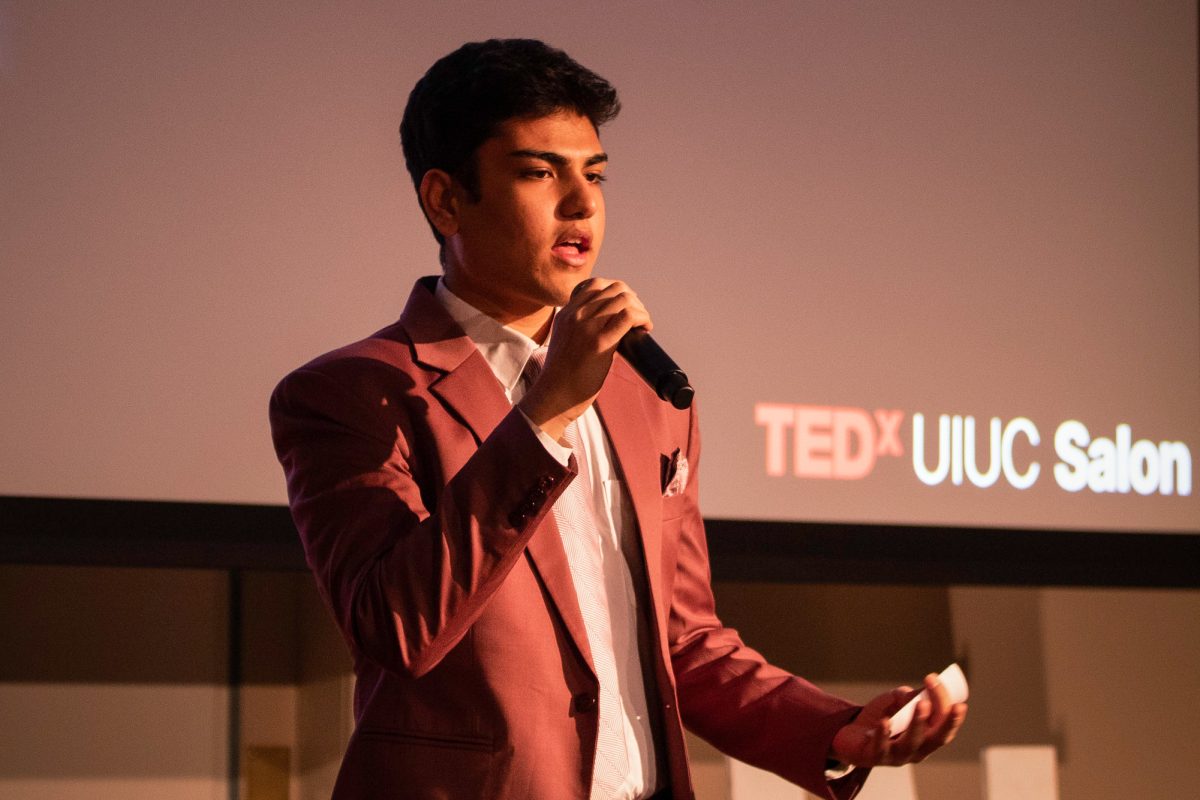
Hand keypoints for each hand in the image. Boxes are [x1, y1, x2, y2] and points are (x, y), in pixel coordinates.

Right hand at [518, 277, 651, 440]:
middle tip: (639, 317)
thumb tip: (614, 328)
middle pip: (614, 288)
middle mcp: (575, 315)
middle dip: (632, 299)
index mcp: (566, 313)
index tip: (626, 308)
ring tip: (643, 324)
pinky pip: (628, 316)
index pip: (596, 285)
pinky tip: (645, 329)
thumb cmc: (563, 377)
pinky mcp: (599, 343)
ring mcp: (586, 327)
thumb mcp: (566, 342)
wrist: (553, 397)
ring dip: (640, 309)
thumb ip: (583, 329)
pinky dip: (643, 318)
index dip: (618, 292)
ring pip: (623, 299)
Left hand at [829, 674, 967, 767]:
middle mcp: (917, 750)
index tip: (935, 678)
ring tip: (921, 704)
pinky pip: (881, 747)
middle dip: (947, 721)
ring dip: (918, 723)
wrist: (849, 734)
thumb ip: (906, 696)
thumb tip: (917, 693)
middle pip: (937, 738)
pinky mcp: (876, 757)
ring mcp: (898, 756)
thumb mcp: (894, 701)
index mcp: (927, 737)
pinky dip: (883, 733)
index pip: (943, 723)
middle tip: (954, 703)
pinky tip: (884, 721)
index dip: (945, 703)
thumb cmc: (879, 718)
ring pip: (912, 743)